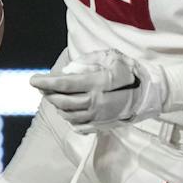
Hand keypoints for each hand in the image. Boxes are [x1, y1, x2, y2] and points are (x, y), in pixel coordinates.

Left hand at [31, 51, 182, 133]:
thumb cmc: (129, 71)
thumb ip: (88, 62)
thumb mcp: (110, 57)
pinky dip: (68, 117)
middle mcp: (95, 102)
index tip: (33, 80)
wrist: (149, 93)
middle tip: (42, 88)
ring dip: (57, 106)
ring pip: (67, 115)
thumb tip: (68, 71)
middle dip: (48, 94)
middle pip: (62, 101)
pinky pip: (78, 125)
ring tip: (54, 98)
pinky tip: (67, 110)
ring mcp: (97, 116)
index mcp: (96, 83)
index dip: (46, 82)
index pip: (64, 84)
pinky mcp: (100, 125)